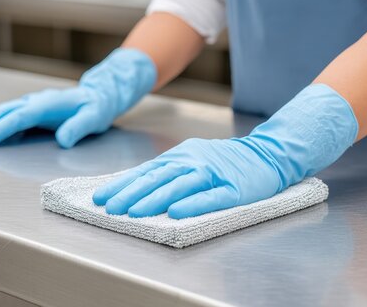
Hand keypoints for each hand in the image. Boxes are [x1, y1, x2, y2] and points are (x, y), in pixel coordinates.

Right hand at [0, 48, 156, 147]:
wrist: (100, 94)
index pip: (19, 117)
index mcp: (47, 104)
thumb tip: (63, 139)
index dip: (0, 129)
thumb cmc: (97, 107)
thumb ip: (78, 128)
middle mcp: (36, 101)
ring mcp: (32, 103)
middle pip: (3, 112)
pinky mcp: (32, 109)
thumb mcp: (94, 117)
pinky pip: (8, 115)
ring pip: (1, 111)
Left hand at [93, 137, 284, 218]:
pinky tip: (176, 212)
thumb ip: (166, 172)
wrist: (265, 154)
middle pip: (158, 177)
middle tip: (111, 207)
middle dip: (131, 192)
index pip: (146, 171)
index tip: (101, 197)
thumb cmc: (223, 161)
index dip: (123, 184)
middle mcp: (193, 162)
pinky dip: (193, 204)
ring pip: (179, 186)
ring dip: (155, 199)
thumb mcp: (191, 160)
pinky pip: (211, 197)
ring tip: (135, 212)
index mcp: (180, 157)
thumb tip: (132, 187)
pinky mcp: (233, 188)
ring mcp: (213, 174)